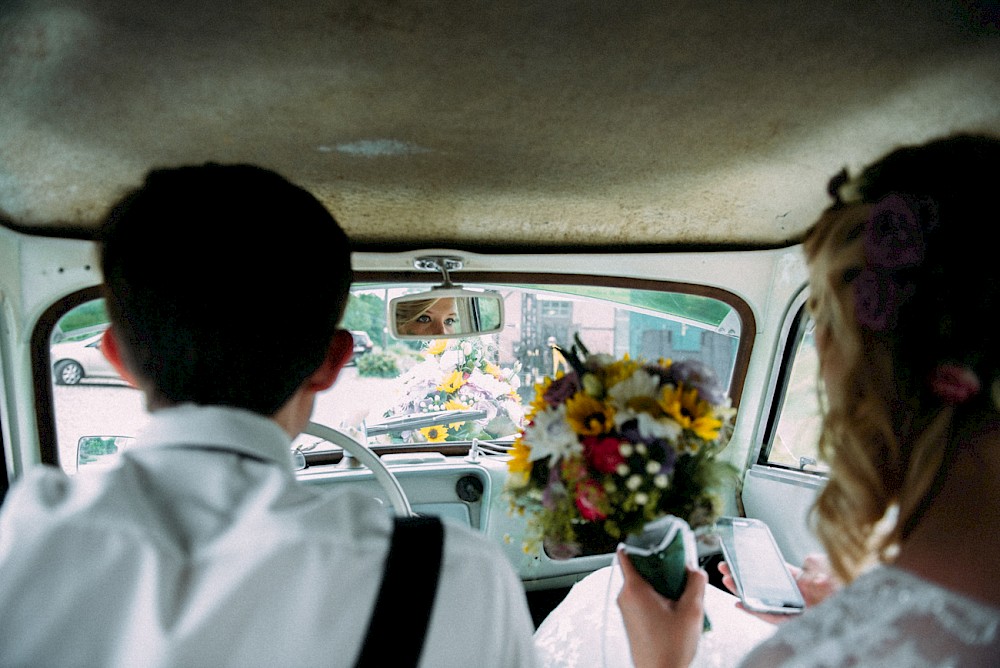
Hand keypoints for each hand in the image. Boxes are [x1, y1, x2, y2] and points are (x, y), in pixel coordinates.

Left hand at [616, 548, 705, 667]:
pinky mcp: (631, 618)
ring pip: (643, 584)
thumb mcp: (692, 611)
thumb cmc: (670, 648)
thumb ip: (696, 583)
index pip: (627, 554)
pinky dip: (657, 596)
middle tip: (680, 571)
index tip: (655, 538)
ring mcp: (626, 608)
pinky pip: (642, 598)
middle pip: (640, 568)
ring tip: (681, 594)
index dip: (640, 543)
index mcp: (634, 589)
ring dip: (662, 583)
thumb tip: (695, 569)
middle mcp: (625, 596)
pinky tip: (675, 607)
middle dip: (661, 566)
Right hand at [718, 552, 839, 624]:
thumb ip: (819, 564)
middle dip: (742, 576)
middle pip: (763, 585)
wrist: (859, 617)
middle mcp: (796, 596)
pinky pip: (770, 618)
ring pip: (762, 600)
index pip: (776, 571)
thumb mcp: (835, 571)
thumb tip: (806, 559)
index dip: (758, 565)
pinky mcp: (793, 624)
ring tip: (727, 581)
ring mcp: (793, 609)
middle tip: (726, 567)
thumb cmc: (850, 592)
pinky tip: (740, 603)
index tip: (741, 558)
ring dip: (742, 591)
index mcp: (805, 582)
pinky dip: (754, 611)